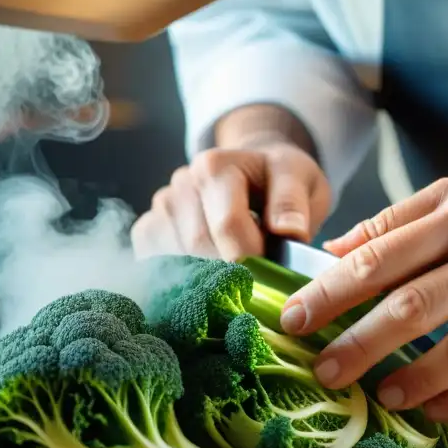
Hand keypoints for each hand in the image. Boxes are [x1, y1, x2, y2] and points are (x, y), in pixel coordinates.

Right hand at [131, 141, 330, 260]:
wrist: (253, 171)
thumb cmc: (277, 179)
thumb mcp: (299, 178)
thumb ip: (292, 202)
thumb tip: (289, 231)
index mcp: (215, 167)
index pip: (227, 224)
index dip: (252, 258)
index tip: (270, 273)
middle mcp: (180, 184)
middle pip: (198, 247)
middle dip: (229, 272)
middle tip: (254, 278)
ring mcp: (160, 208)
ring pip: (174, 262)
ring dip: (206, 278)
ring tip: (232, 271)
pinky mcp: (148, 231)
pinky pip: (155, 267)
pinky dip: (182, 280)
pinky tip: (205, 274)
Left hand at [277, 177, 447, 422]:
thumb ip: (399, 223)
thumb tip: (329, 252)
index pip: (381, 257)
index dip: (329, 294)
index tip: (290, 321)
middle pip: (415, 305)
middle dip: (357, 344)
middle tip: (322, 370)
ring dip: (412, 379)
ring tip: (379, 395)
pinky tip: (433, 411)